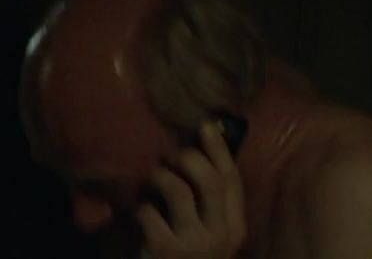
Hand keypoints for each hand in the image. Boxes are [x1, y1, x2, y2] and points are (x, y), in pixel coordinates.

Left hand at [137, 122, 245, 257]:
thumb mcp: (204, 234)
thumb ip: (206, 205)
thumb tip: (197, 155)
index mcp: (235, 228)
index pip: (232, 180)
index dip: (219, 149)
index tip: (206, 125)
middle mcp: (222, 236)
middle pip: (210, 179)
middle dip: (188, 157)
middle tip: (168, 153)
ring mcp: (196, 245)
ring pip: (179, 190)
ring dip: (158, 177)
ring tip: (149, 181)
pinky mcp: (167, 250)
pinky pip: (149, 211)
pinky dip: (138, 207)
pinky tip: (136, 215)